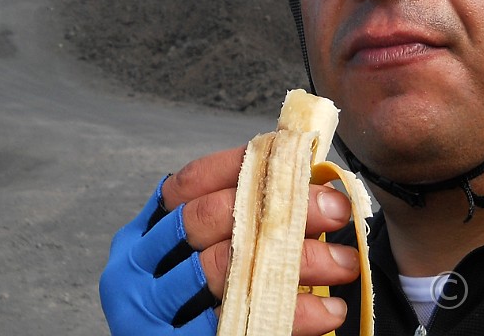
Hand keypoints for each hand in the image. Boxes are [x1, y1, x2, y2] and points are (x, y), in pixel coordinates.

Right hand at [100, 145, 358, 334]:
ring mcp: (155, 310)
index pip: (191, 181)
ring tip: (345, 261)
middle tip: (335, 208)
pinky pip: (241, 324)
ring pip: (226, 269)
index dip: (244, 166)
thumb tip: (304, 179)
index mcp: (144, 232)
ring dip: (295, 261)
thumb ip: (233, 220)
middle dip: (279, 207)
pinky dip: (292, 316)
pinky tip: (328, 310)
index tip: (300, 163)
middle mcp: (138, 267)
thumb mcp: (193, 256)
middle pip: (209, 218)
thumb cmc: (191, 305)